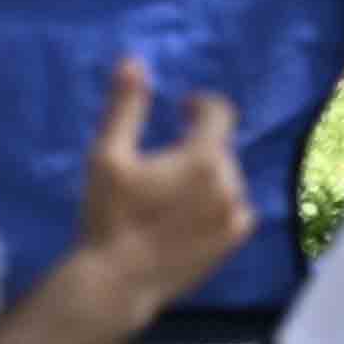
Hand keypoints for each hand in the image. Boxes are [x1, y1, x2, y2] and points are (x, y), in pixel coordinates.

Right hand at [56, 54, 257, 326]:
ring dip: (206, 175)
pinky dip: (217, 204)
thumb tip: (133, 61)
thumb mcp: (108, 156)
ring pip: (227, 178)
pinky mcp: (232, 243)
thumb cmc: (110, 216)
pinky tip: (188, 216)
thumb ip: (126, 106)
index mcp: (204, 158)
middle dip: (195, 145)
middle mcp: (230, 183)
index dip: (200, 104)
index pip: (219, 112)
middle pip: (219, 147)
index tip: (181, 108)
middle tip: (160, 162)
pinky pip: (235, 209)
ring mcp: (235, 216)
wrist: (118, 282)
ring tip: (169, 193)